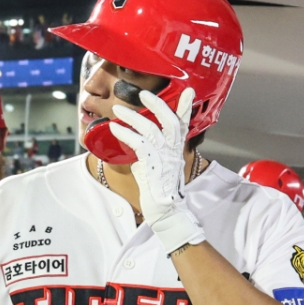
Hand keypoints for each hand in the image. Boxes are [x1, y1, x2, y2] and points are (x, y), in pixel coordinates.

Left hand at [108, 88, 205, 253]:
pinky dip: (125, 134)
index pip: (183, 124)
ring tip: (117, 110)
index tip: (188, 92)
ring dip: (132, 117)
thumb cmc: (159, 191)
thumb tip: (136, 148)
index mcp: (176, 150)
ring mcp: (164, 158)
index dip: (185, 108)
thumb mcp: (156, 168)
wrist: (165, 212)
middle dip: (158, 105)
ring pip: (151, 129)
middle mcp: (173, 151)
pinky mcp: (153, 166)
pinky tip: (114, 129)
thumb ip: (149, 155)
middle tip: (144, 94)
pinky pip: (139, 144)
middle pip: (170, 121)